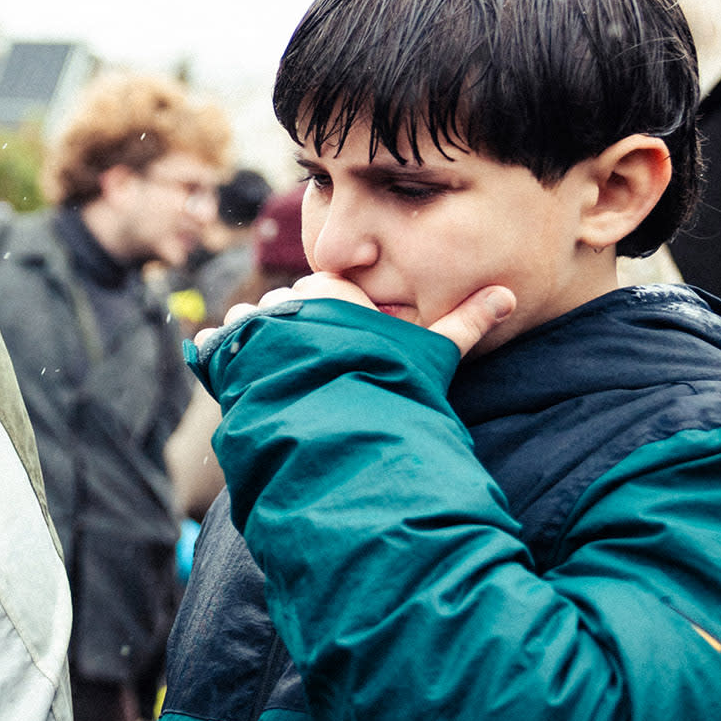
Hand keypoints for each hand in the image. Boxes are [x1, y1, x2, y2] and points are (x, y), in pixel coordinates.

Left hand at [197, 273, 516, 359]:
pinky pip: (212, 348)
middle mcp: (285, 300)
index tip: (342, 351)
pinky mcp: (220, 354)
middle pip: (285, 310)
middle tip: (315, 373)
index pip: (322, 294)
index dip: (331, 322)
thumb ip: (466, 322)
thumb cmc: (391, 387)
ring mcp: (250, 326)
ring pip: (248, 326)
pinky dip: (219, 360)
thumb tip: (509, 294)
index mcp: (331, 291)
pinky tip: (239, 377)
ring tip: (280, 379)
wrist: (340, 430)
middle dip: (293, 335)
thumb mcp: (433, 353)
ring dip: (255, 347)